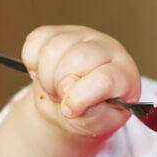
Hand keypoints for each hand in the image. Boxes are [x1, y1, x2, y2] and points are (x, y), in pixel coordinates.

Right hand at [21, 25, 140, 141]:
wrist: (72, 106)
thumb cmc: (92, 115)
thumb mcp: (97, 124)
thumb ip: (90, 113)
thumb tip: (68, 89)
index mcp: (124, 74)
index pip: (105, 79)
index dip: (81, 97)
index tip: (70, 110)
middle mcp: (107, 48)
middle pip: (76, 59)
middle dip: (61, 86)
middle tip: (63, 97)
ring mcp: (83, 35)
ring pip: (52, 49)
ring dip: (45, 77)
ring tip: (54, 88)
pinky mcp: (58, 31)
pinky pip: (35, 41)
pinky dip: (31, 63)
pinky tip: (43, 73)